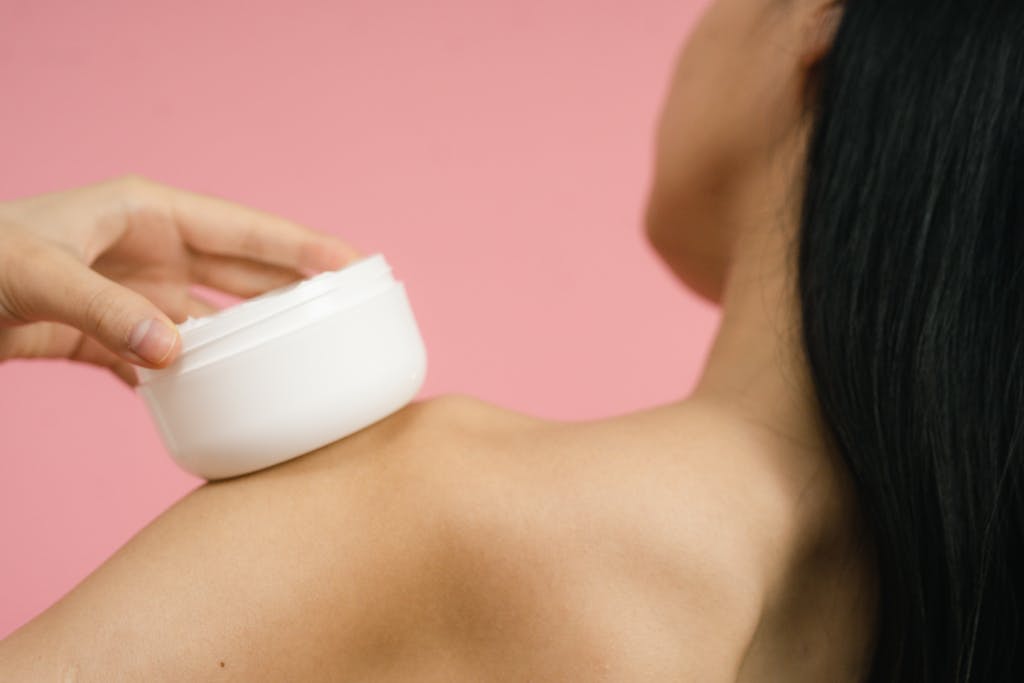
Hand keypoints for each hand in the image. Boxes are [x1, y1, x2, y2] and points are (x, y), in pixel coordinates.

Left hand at [0, 176, 359, 383]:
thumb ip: (105, 310)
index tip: (352, 264)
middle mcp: (148, 251)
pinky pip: (169, 357)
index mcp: (146, 213)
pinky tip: (218, 396)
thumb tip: (173, 355)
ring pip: (210, 318)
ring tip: (295, 361)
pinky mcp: (110, 334)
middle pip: (239, 271)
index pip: (243, 229)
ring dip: (246, 339)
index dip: (301, 246)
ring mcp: (132, 294)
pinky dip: (193, 377)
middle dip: (291, 290)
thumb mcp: (36, 272)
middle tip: (345, 313)